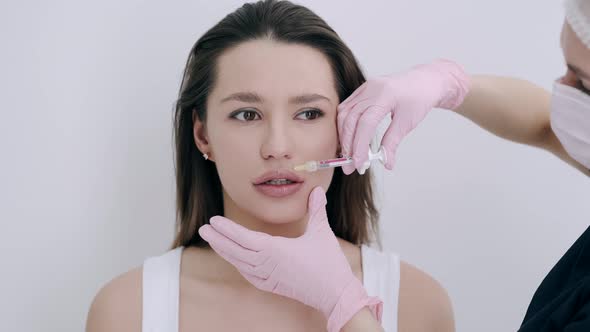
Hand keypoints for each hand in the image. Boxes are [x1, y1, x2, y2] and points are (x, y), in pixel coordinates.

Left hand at [198, 186, 382, 331]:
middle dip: (218, 239)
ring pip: (240, 264)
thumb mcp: (321, 232)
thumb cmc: (329, 264)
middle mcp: (267, 265)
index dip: (227, 229)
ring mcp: (268, 277)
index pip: (243, 238)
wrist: (335, 294)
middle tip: (203, 229)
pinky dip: (239, 266)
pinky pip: (249, 275)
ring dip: (225, 252)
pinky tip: (234, 261)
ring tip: (214, 241)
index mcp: (275, 250)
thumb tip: (315, 190)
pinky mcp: (273, 286)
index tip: (213, 221)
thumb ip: (317, 209)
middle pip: (235, 251)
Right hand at [337, 59, 469, 173]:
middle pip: (350, 119)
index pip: (366, 123)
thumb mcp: (408, 123)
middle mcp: (371, 89)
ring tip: (348, 155)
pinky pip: (346, 109)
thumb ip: (392, 142)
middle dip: (348, 145)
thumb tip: (385, 163)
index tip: (358, 164)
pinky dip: (345, 126)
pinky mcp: (362, 91)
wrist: (425, 82)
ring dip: (344, 136)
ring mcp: (365, 88)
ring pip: (344, 114)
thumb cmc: (420, 99)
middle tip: (349, 166)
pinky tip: (348, 140)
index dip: (360, 145)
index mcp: (385, 95)